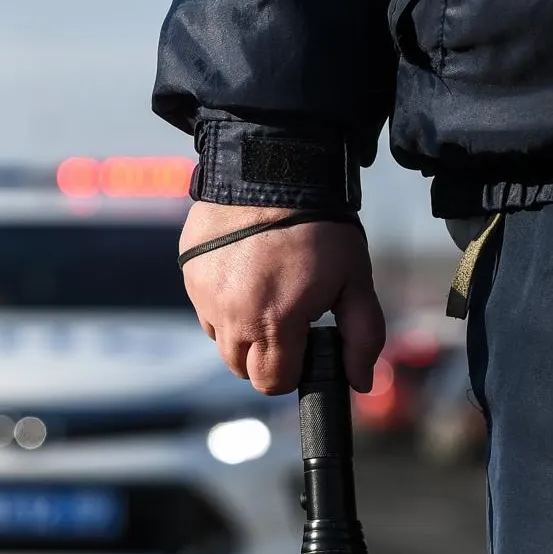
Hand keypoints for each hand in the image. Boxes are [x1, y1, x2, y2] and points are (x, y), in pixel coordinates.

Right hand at [179, 202, 384, 394]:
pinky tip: (245, 273)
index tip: (304, 348)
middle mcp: (231, 316)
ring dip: (241, 330)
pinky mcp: (190, 275)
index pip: (271, 382)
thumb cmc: (319, 226)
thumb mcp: (355, 280)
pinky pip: (205, 307)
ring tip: (265, 292)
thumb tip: (359, 382)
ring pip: (220, 339)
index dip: (292, 372)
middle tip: (286, 321)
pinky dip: (223, 303)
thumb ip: (362, 336)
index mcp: (274, 323)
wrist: (272, 171)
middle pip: (241, 368)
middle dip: (265, 356)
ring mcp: (204, 296)